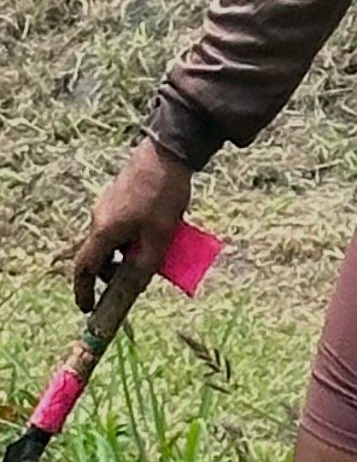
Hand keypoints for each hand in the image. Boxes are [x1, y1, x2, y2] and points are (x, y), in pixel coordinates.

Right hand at [69, 142, 193, 313]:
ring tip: (158, 253)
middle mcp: (99, 219)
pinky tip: (161, 233)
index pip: (85, 268)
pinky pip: (123, 227)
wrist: (167, 154)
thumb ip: (144, 267)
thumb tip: (132, 289)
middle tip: (138, 279)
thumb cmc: (163, 197)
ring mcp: (109, 207)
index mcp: (104, 231)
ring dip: (130, 254)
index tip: (88, 307)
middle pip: (100, 256)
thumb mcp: (159, 239)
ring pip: (115, 242)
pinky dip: (135, 239)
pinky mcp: (120, 199)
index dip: (84, 291)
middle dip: (116, 273)